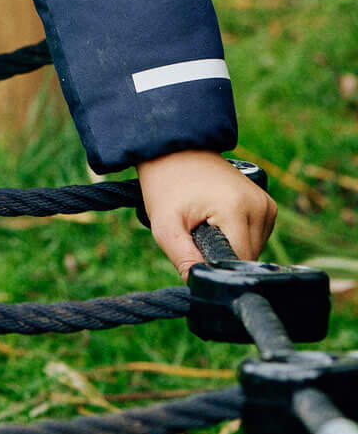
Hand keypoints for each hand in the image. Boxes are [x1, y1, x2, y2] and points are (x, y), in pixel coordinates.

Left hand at [136, 149, 275, 273]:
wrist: (175, 148)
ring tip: (206, 223)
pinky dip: (237, 236)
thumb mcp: (166, 224)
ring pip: (253, 249)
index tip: (196, 252)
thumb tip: (201, 284)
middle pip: (247, 257)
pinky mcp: (267, 204)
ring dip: (230, 246)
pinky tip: (218, 220)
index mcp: (239, 209)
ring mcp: (267, 204)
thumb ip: (184, 258)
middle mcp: (261, 206)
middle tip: (196, 232)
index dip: (215, 266)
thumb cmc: (167, 184)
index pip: (238, 262)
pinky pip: (255, 236)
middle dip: (221, 255)